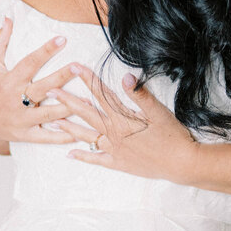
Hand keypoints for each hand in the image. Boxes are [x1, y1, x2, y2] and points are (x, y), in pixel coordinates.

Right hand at [0, 20, 96, 151]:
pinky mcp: (25, 135)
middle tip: (78, 67)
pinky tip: (79, 133)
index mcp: (9, 81)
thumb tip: (8, 18)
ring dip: (68, 108)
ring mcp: (21, 120)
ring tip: (89, 101)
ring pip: (48, 114)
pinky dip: (62, 137)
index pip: (29, 64)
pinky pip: (46, 137)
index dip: (45, 51)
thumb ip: (0, 41)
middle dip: (61, 77)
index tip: (62, 39)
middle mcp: (15, 101)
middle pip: (42, 88)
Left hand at [56, 64, 198, 182]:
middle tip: (50, 90)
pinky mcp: (118, 163)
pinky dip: (83, 156)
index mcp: (123, 119)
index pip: (101, 94)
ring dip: (69, 127)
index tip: (74, 67)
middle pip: (87, 113)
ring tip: (52, 119)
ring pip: (86, 135)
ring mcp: (114, 149)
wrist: (180, 164)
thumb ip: (140, 95)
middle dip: (68, 100)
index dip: (87, 79)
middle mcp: (114, 133)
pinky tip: (69, 154)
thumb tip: (125, 77)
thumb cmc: (172, 136)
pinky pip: (96, 159)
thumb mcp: (159, 112)